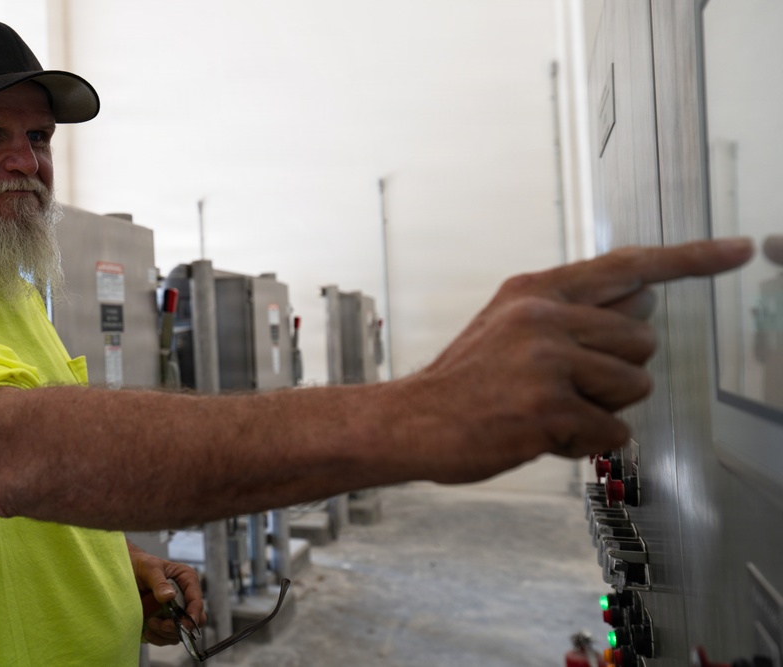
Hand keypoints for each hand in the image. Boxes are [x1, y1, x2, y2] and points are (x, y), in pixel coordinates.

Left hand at [128, 541, 206, 645]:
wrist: (126, 572)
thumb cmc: (140, 565)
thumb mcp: (149, 569)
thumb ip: (159, 582)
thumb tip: (169, 596)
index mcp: (187, 580)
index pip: (197, 600)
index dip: (193, 614)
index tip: (183, 624)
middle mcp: (186, 596)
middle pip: (194, 620)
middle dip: (179, 627)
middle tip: (162, 625)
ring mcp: (177, 610)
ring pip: (182, 632)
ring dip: (166, 633)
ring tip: (150, 623)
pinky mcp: (166, 621)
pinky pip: (168, 637)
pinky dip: (159, 638)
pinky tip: (147, 631)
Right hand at [395, 238, 753, 481]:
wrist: (412, 421)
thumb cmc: (464, 381)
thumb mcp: (508, 323)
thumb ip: (571, 308)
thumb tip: (643, 295)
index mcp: (535, 289)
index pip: (628, 265)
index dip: (692, 257)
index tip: (739, 249)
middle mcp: (543, 315)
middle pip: (641, 339)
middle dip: (618, 371)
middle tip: (566, 387)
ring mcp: (546, 360)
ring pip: (633, 385)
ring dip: (602, 408)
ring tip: (548, 410)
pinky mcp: (549, 407)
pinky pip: (612, 430)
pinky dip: (586, 442)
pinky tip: (542, 435)